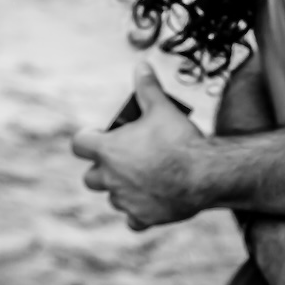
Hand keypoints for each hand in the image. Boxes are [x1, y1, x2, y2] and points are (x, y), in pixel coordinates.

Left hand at [71, 63, 206, 229]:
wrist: (204, 173)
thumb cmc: (180, 139)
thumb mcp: (163, 108)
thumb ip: (147, 88)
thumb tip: (140, 65)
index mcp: (109, 150)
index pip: (80, 144)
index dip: (89, 139)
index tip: (102, 135)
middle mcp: (110, 178)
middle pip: (91, 177)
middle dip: (104, 169)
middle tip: (126, 159)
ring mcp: (125, 200)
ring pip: (113, 197)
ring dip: (123, 189)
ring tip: (146, 177)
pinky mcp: (142, 217)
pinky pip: (133, 219)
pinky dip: (140, 212)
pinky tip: (154, 200)